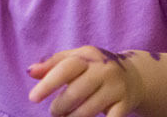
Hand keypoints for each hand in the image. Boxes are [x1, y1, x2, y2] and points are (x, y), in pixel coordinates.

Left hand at [28, 46, 143, 116]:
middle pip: (76, 92)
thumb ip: (53, 64)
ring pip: (88, 109)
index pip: (66, 68)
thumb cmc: (96, 69)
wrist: (136, 76)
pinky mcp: (125, 105)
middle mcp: (104, 70)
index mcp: (89, 56)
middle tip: (54, 112)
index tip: (33, 98)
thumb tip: (30, 71)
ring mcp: (116, 88)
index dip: (48, 83)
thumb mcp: (77, 60)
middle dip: (60, 106)